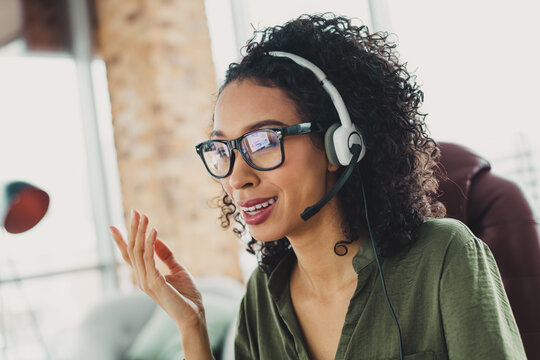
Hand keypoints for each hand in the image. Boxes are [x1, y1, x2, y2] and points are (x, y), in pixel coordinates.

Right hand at [109, 210, 204, 331]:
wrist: (193, 316)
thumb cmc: (187, 296)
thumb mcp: (177, 270)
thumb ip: (165, 256)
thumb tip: (156, 239)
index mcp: (145, 276)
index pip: (129, 256)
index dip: (121, 240)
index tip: (113, 226)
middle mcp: (141, 279)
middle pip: (132, 250)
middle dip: (133, 230)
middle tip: (135, 211)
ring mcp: (146, 282)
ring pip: (138, 251)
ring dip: (140, 232)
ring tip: (144, 216)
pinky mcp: (155, 282)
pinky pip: (149, 258)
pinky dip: (150, 243)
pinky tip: (154, 230)